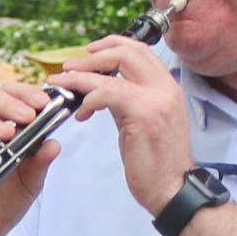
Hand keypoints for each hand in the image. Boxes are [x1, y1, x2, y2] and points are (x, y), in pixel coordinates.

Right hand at [0, 79, 73, 234]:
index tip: (42, 102)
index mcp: (2, 126)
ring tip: (6, 134)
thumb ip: (40, 163)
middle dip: (9, 101)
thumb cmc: (3, 204)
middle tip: (27, 115)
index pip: (10, 96)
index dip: (25, 93)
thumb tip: (54, 143)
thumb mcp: (29, 185)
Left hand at [52, 33, 195, 212]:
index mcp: (168, 87)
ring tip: (63, 83)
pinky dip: (89, 97)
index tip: (89, 53)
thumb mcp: (143, 122)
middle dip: (93, 55)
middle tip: (70, 67)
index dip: (112, 45)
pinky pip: (109, 93)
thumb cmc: (157, 163)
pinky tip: (81, 111)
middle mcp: (166, 88)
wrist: (172, 190)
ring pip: (115, 68)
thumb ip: (127, 100)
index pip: (140, 50)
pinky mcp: (145, 115)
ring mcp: (158, 100)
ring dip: (82, 74)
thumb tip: (101, 89)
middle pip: (128, 50)